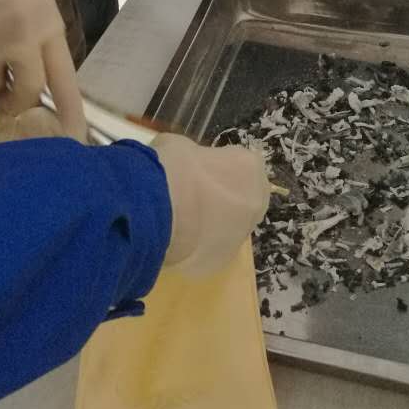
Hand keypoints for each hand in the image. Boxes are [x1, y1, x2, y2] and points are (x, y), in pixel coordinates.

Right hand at [0, 0, 86, 140]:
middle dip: (15, 101)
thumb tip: (37, 80)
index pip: (64, 79)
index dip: (69, 112)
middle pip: (25, 94)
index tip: (75, 138)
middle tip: (6, 97)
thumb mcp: (36, 0)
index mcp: (47, 27)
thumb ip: (39, 38)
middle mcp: (21, 40)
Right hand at [152, 134, 270, 276]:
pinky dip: (199, 246)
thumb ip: (196, 157)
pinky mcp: (219, 262)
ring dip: (214, 224)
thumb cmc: (170, 169)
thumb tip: (190, 165)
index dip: (223, 166)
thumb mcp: (181, 146)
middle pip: (247, 199)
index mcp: (248, 167)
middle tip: (198, 197)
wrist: (154, 212)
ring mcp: (240, 236)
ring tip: (182, 222)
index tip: (202, 170)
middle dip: (228, 197)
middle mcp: (254, 202)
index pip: (245, 163)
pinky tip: (176, 240)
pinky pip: (212, 250)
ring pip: (231, 229)